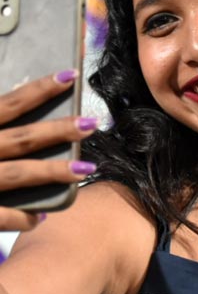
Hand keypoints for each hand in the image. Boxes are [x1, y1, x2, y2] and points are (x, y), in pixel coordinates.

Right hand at [0, 71, 96, 230]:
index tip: (69, 76)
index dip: (38, 90)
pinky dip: (20, 217)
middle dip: (58, 130)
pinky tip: (41, 218)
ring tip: (86, 169)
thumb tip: (10, 107)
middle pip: (21, 138)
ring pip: (17, 175)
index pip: (7, 104)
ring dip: (53, 172)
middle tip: (92, 122)